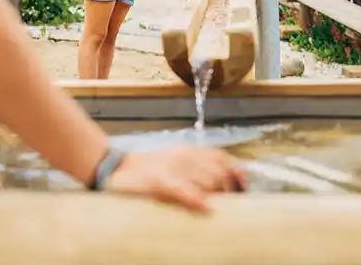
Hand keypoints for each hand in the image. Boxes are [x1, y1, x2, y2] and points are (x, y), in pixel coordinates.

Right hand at [105, 146, 246, 212]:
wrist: (115, 169)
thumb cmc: (147, 170)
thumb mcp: (174, 162)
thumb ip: (195, 168)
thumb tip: (222, 182)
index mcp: (188, 151)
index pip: (221, 157)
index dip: (236, 172)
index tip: (244, 187)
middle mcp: (183, 156)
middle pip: (218, 172)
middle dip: (227, 189)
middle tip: (228, 204)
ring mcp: (172, 168)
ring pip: (206, 180)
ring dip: (217, 195)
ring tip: (219, 208)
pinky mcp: (159, 181)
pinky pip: (183, 189)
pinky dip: (197, 198)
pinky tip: (206, 208)